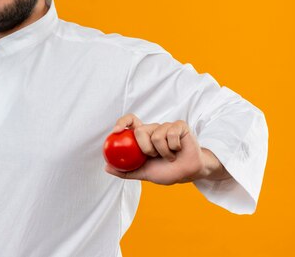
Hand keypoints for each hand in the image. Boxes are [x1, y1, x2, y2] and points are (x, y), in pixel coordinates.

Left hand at [104, 114, 229, 184]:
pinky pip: (171, 133)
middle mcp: (153, 129)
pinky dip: (174, 147)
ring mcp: (166, 126)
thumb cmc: (166, 171)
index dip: (122, 122)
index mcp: (143, 136)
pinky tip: (178, 150)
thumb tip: (106, 167)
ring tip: (169, 156)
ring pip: (156, 135)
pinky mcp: (179, 126)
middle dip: (146, 148)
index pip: (130, 121)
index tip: (116, 131)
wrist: (188, 173)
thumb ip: (126, 170)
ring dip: (163, 152)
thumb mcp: (144, 173)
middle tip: (154, 156)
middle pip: (140, 130)